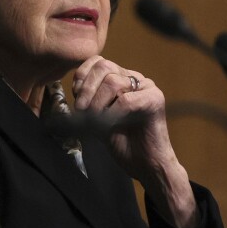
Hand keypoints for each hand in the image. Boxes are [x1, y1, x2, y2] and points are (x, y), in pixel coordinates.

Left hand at [72, 56, 196, 227]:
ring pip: (113, 81)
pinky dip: (111, 114)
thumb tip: (71, 89)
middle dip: (86, 89)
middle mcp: (134, 78)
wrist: (145, 166)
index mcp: (120, 77)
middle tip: (81, 111)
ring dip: (97, 103)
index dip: (81, 78)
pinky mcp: (155, 99)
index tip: (76, 99)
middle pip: (104, 66)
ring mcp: (147, 87)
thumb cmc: (121, 142)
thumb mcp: (96, 116)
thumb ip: (87, 99)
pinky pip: (126, 100)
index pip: (96, 61)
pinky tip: (109, 125)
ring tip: (95, 120)